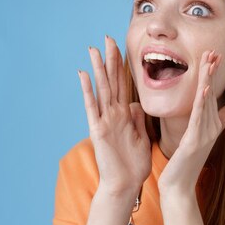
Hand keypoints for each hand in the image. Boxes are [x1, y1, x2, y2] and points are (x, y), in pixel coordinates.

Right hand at [78, 35, 151, 197]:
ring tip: (93, 49)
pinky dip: (88, 91)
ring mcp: (104, 120)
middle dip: (110, 60)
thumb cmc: (134, 165)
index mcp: (124, 115)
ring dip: (98, 69)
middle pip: (112, 81)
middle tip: (108, 38)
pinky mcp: (98, 129)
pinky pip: (92, 107)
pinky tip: (83, 75)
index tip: (122, 48)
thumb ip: (138, 120)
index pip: (124, 85)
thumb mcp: (141, 138)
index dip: (123, 66)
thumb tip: (135, 104)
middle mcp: (113, 114)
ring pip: (101, 89)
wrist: (125, 186)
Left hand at [157, 50, 224, 195]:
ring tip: (209, 62)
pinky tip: (203, 89)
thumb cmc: (187, 163)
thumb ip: (220, 120)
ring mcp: (204, 134)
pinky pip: (198, 118)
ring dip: (207, 81)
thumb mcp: (204, 137)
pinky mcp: (194, 141)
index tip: (215, 56)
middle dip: (211, 72)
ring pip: (206, 102)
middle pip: (210, 94)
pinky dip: (201, 103)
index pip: (211, 94)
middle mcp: (210, 127)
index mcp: (210, 124)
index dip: (212, 75)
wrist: (179, 186)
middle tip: (213, 51)